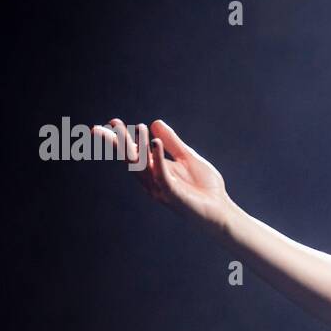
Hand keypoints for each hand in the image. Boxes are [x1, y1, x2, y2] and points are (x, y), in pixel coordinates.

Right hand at [92, 118, 233, 230]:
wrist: (221, 209)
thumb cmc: (204, 186)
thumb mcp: (187, 157)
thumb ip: (172, 142)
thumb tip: (154, 122)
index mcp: (155, 170)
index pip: (134, 153)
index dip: (121, 139)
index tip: (110, 122)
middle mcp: (153, 180)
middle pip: (132, 160)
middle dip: (120, 143)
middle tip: (110, 125)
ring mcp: (161, 189)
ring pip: (144, 167)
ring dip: (140, 146)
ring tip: (138, 126)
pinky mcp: (173, 195)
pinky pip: (162, 175)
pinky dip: (157, 158)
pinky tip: (156, 141)